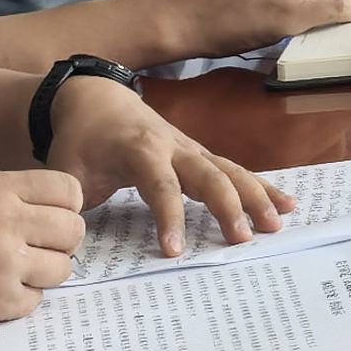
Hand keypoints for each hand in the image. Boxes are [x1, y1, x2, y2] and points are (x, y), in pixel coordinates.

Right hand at [0, 166, 84, 335]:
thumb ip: (9, 195)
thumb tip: (55, 206)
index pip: (68, 190)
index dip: (65, 206)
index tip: (51, 218)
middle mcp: (6, 222)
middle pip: (73, 230)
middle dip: (59, 241)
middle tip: (36, 249)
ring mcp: (4, 264)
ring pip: (62, 268)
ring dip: (43, 273)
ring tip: (14, 271)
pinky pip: (37, 299)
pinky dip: (20, 298)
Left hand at [38, 76, 292, 255]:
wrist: (94, 99)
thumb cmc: (80, 140)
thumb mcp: (66, 171)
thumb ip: (72, 205)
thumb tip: (75, 244)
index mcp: (139, 150)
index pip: (160, 185)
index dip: (169, 217)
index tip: (174, 251)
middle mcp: (173, 145)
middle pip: (208, 175)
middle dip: (228, 205)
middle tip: (244, 238)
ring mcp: (191, 148)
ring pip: (229, 169)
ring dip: (254, 195)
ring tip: (276, 222)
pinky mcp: (200, 153)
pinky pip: (233, 169)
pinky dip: (260, 186)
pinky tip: (285, 202)